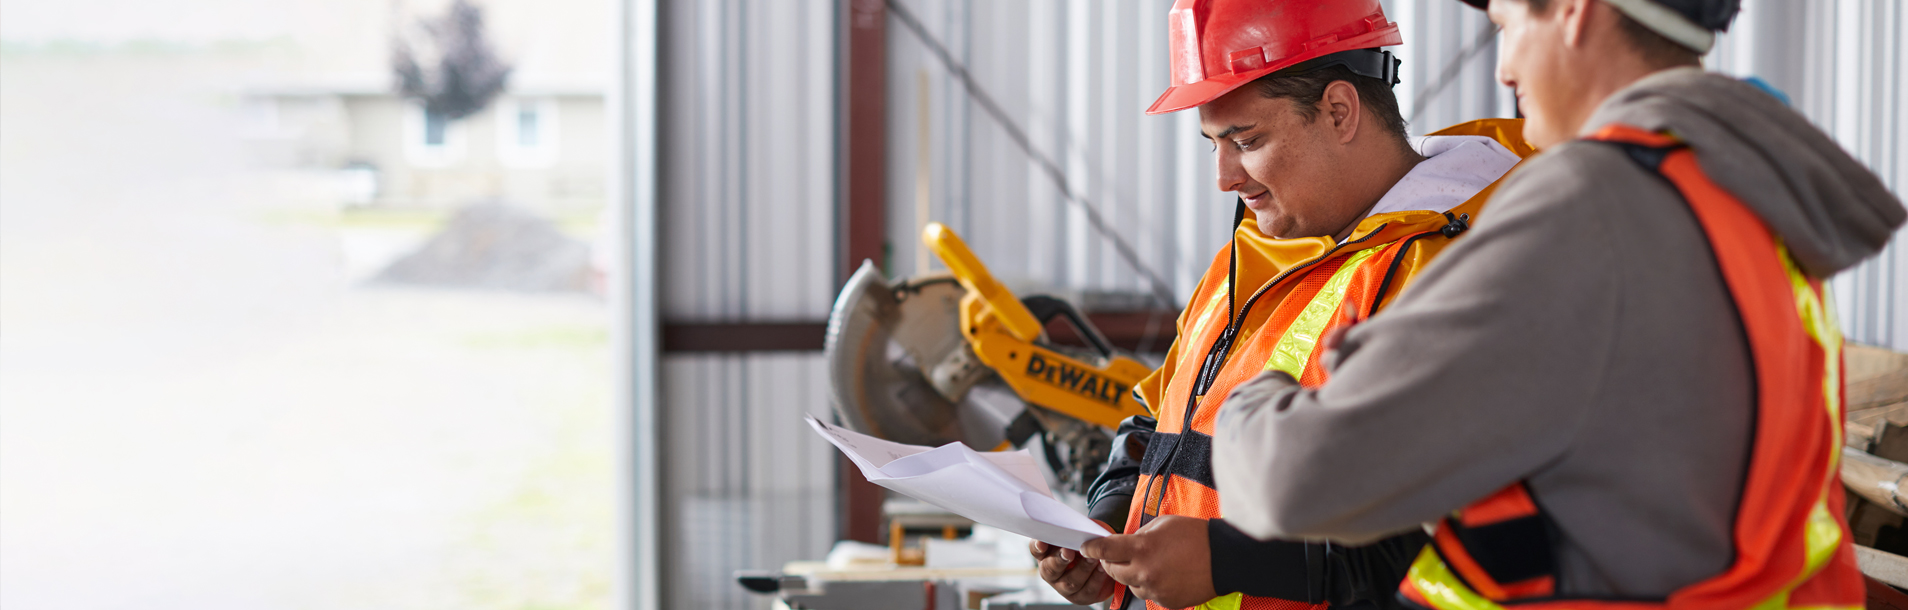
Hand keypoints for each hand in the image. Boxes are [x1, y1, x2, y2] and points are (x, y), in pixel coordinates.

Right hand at [1031, 525, 1115, 604]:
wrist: (1101, 557)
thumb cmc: (1086, 541)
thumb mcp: (1078, 531)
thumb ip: (1073, 528)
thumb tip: (1074, 524)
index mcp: (1045, 553)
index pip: (1036, 549)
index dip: (1037, 546)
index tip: (1042, 543)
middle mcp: (1050, 572)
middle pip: (1049, 569)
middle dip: (1059, 560)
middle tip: (1068, 552)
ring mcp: (1063, 586)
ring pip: (1070, 581)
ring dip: (1082, 569)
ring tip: (1093, 558)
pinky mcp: (1079, 596)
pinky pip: (1087, 590)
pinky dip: (1095, 578)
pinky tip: (1102, 568)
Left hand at [1081, 515, 1215, 608]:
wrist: (1225, 558)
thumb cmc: (1196, 536)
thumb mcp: (1162, 524)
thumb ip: (1139, 535)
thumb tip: (1126, 545)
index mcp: (1142, 548)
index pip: (1105, 551)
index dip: (1092, 549)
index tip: (1086, 548)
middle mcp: (1145, 572)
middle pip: (1113, 571)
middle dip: (1112, 562)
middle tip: (1118, 555)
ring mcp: (1155, 590)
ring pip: (1131, 585)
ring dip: (1133, 575)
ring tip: (1152, 563)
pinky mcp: (1166, 602)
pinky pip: (1149, 594)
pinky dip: (1151, 585)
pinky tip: (1165, 574)